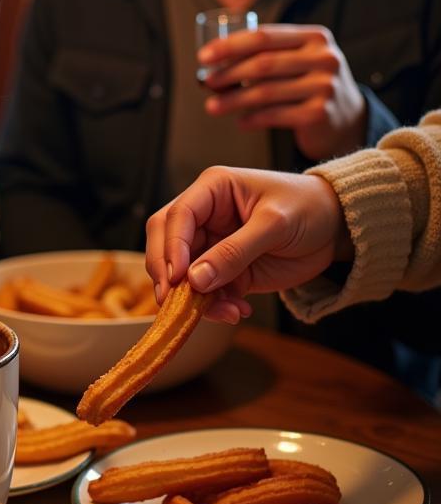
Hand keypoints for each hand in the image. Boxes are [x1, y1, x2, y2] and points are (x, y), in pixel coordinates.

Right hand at [145, 166, 350, 322]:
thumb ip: (235, 251)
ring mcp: (211, 245)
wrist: (336, 227)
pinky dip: (215, 307)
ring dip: (195, 297)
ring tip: (227, 312)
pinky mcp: (223, 271)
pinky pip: (206, 292)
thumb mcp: (275, 225)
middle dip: (169, 275)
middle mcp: (204, 216)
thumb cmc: (307, 208)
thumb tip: (195, 279)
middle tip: (176, 302)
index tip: (177, 277)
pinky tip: (238, 311)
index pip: (177, 216)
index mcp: (211, 190)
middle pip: (166, 244)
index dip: (171, 247)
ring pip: (182, 273)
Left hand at [199, 24, 366, 159]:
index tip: (203, 57)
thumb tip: (210, 68)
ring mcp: (325, 86)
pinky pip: (275, 115)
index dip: (230, 46)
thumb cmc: (307, 86)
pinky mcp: (320, 113)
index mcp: (315, 37)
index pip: (264, 36)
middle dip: (228, 74)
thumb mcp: (294, 62)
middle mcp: (324, 58)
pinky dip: (253, 119)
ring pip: (265, 92)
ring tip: (212, 107)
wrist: (346, 120)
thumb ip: (262, 57)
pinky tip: (240, 122)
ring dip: (233, 100)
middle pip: (263, 63)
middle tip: (206, 83)